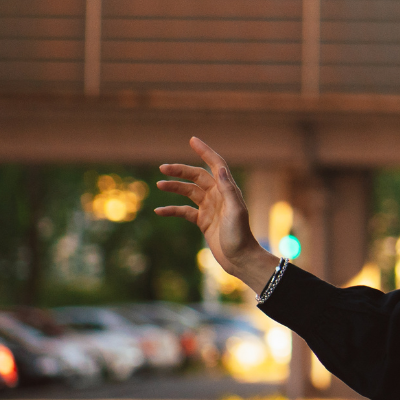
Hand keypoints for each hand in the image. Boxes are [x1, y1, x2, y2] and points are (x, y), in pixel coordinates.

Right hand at [154, 137, 279, 291]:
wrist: (240, 259)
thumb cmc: (240, 235)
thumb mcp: (235, 211)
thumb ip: (228, 190)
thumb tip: (219, 168)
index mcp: (228, 190)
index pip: (216, 165)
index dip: (205, 152)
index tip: (192, 140)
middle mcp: (219, 196)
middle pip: (197, 176)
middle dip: (181, 170)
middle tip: (163, 168)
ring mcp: (210, 208)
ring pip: (189, 191)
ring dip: (175, 187)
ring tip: (159, 184)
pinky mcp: (203, 221)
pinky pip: (184, 211)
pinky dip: (172, 209)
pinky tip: (159, 211)